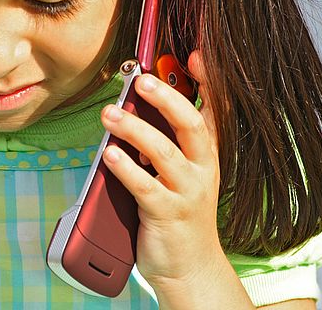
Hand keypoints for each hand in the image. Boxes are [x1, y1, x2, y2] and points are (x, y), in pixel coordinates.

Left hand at [100, 50, 223, 291]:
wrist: (190, 266)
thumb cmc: (178, 209)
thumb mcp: (179, 170)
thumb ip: (162, 138)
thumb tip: (132, 104)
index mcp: (206, 152)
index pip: (212, 109)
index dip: (208, 81)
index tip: (196, 56)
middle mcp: (203, 168)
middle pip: (189, 124)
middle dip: (166, 98)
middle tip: (141, 81)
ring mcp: (188, 192)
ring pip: (163, 152)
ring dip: (134, 129)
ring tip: (109, 114)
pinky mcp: (169, 214)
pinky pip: (146, 187)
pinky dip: (126, 169)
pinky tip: (110, 156)